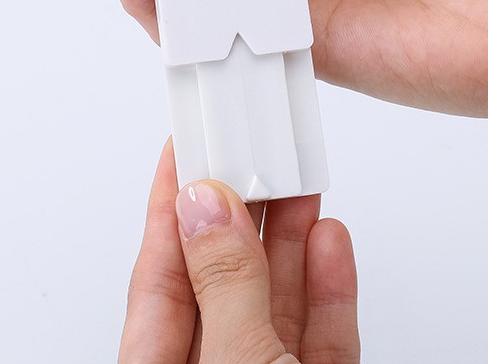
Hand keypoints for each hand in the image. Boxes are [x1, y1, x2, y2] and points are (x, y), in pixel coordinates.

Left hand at [118, 139, 359, 362]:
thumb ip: (225, 287)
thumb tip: (209, 208)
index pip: (158, 276)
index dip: (171, 206)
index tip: (183, 148)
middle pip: (220, 279)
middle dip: (242, 213)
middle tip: (254, 155)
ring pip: (274, 303)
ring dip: (292, 240)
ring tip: (299, 185)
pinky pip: (320, 338)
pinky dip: (328, 290)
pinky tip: (329, 243)